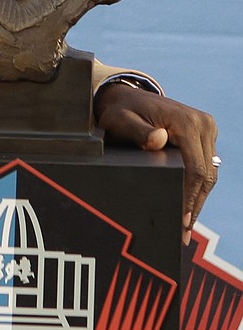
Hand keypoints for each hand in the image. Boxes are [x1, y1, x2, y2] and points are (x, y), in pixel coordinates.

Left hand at [94, 84, 217, 243]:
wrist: (127, 97)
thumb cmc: (120, 111)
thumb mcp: (121, 121)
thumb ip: (137, 132)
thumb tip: (159, 139)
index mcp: (187, 121)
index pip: (195, 168)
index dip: (190, 197)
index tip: (182, 220)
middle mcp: (203, 124)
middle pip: (206, 174)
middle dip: (195, 205)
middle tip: (184, 232)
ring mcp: (206, 129)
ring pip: (209, 173)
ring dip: (199, 199)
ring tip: (186, 226)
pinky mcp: (205, 135)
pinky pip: (205, 166)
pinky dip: (198, 186)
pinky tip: (189, 205)